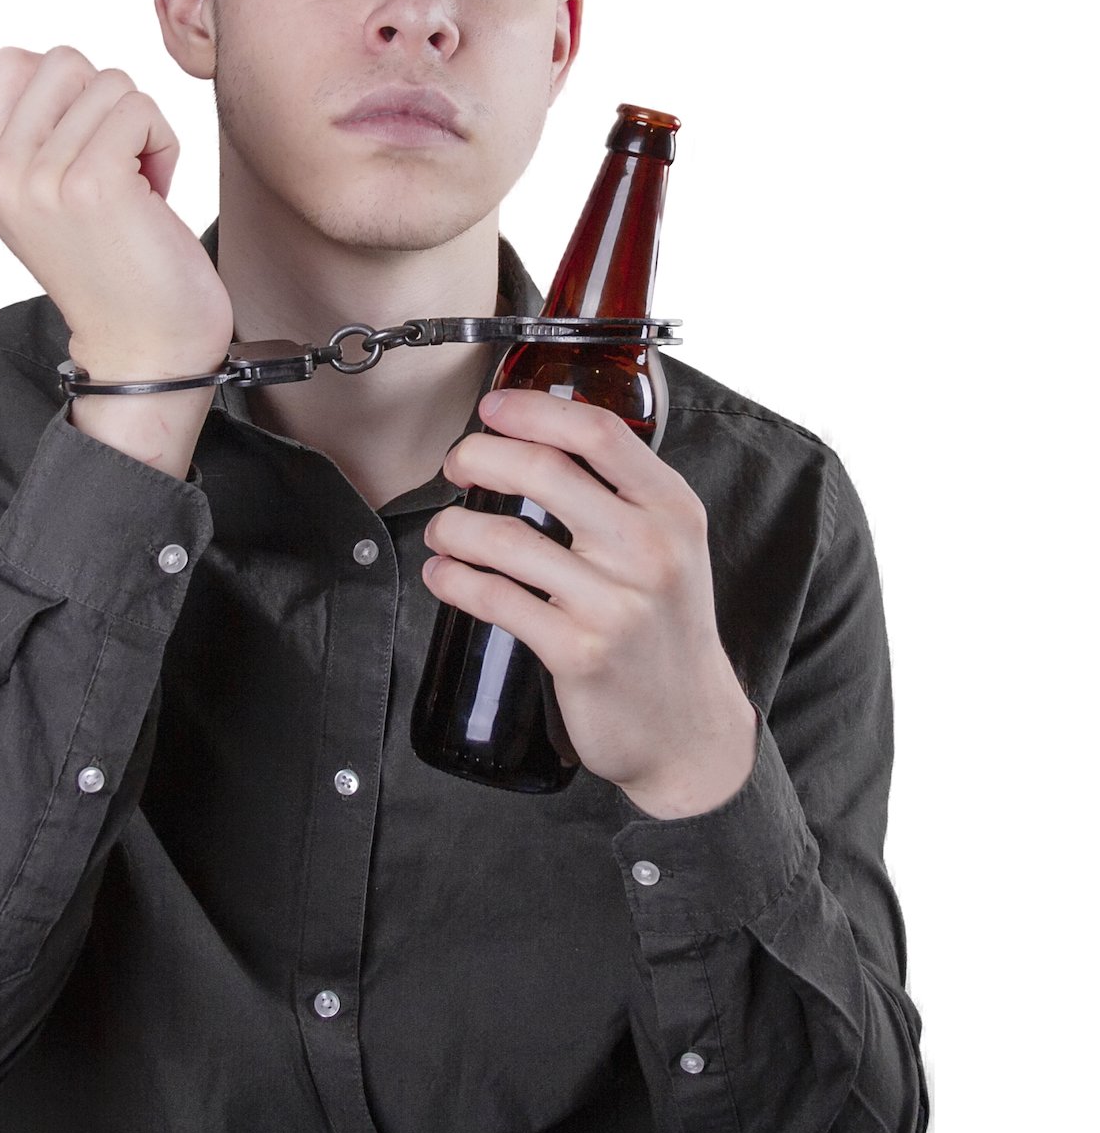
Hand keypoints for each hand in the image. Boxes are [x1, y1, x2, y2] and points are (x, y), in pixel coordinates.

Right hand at [0, 46, 234, 376]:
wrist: (145, 350)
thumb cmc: (118, 269)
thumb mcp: (49, 200)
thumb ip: (37, 135)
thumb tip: (65, 67)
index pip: (13, 63)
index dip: (70, 93)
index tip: (87, 151)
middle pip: (63, 61)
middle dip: (107, 103)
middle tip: (118, 167)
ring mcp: (40, 178)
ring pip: (111, 82)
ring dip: (142, 129)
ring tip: (137, 191)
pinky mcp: (91, 183)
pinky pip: (141, 109)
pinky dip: (164, 144)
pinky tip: (155, 196)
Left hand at [422, 388, 757, 818]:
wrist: (689, 726)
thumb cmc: (666, 626)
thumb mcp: (671, 545)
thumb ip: (622, 493)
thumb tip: (538, 437)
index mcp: (672, 510)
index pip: (598, 433)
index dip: (534, 410)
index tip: (492, 407)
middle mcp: (649, 550)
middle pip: (543, 471)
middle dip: (479, 456)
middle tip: (457, 464)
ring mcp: (614, 604)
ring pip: (506, 539)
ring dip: (453, 525)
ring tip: (442, 529)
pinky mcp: (579, 652)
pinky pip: (496, 599)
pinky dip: (454, 579)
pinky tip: (443, 574)